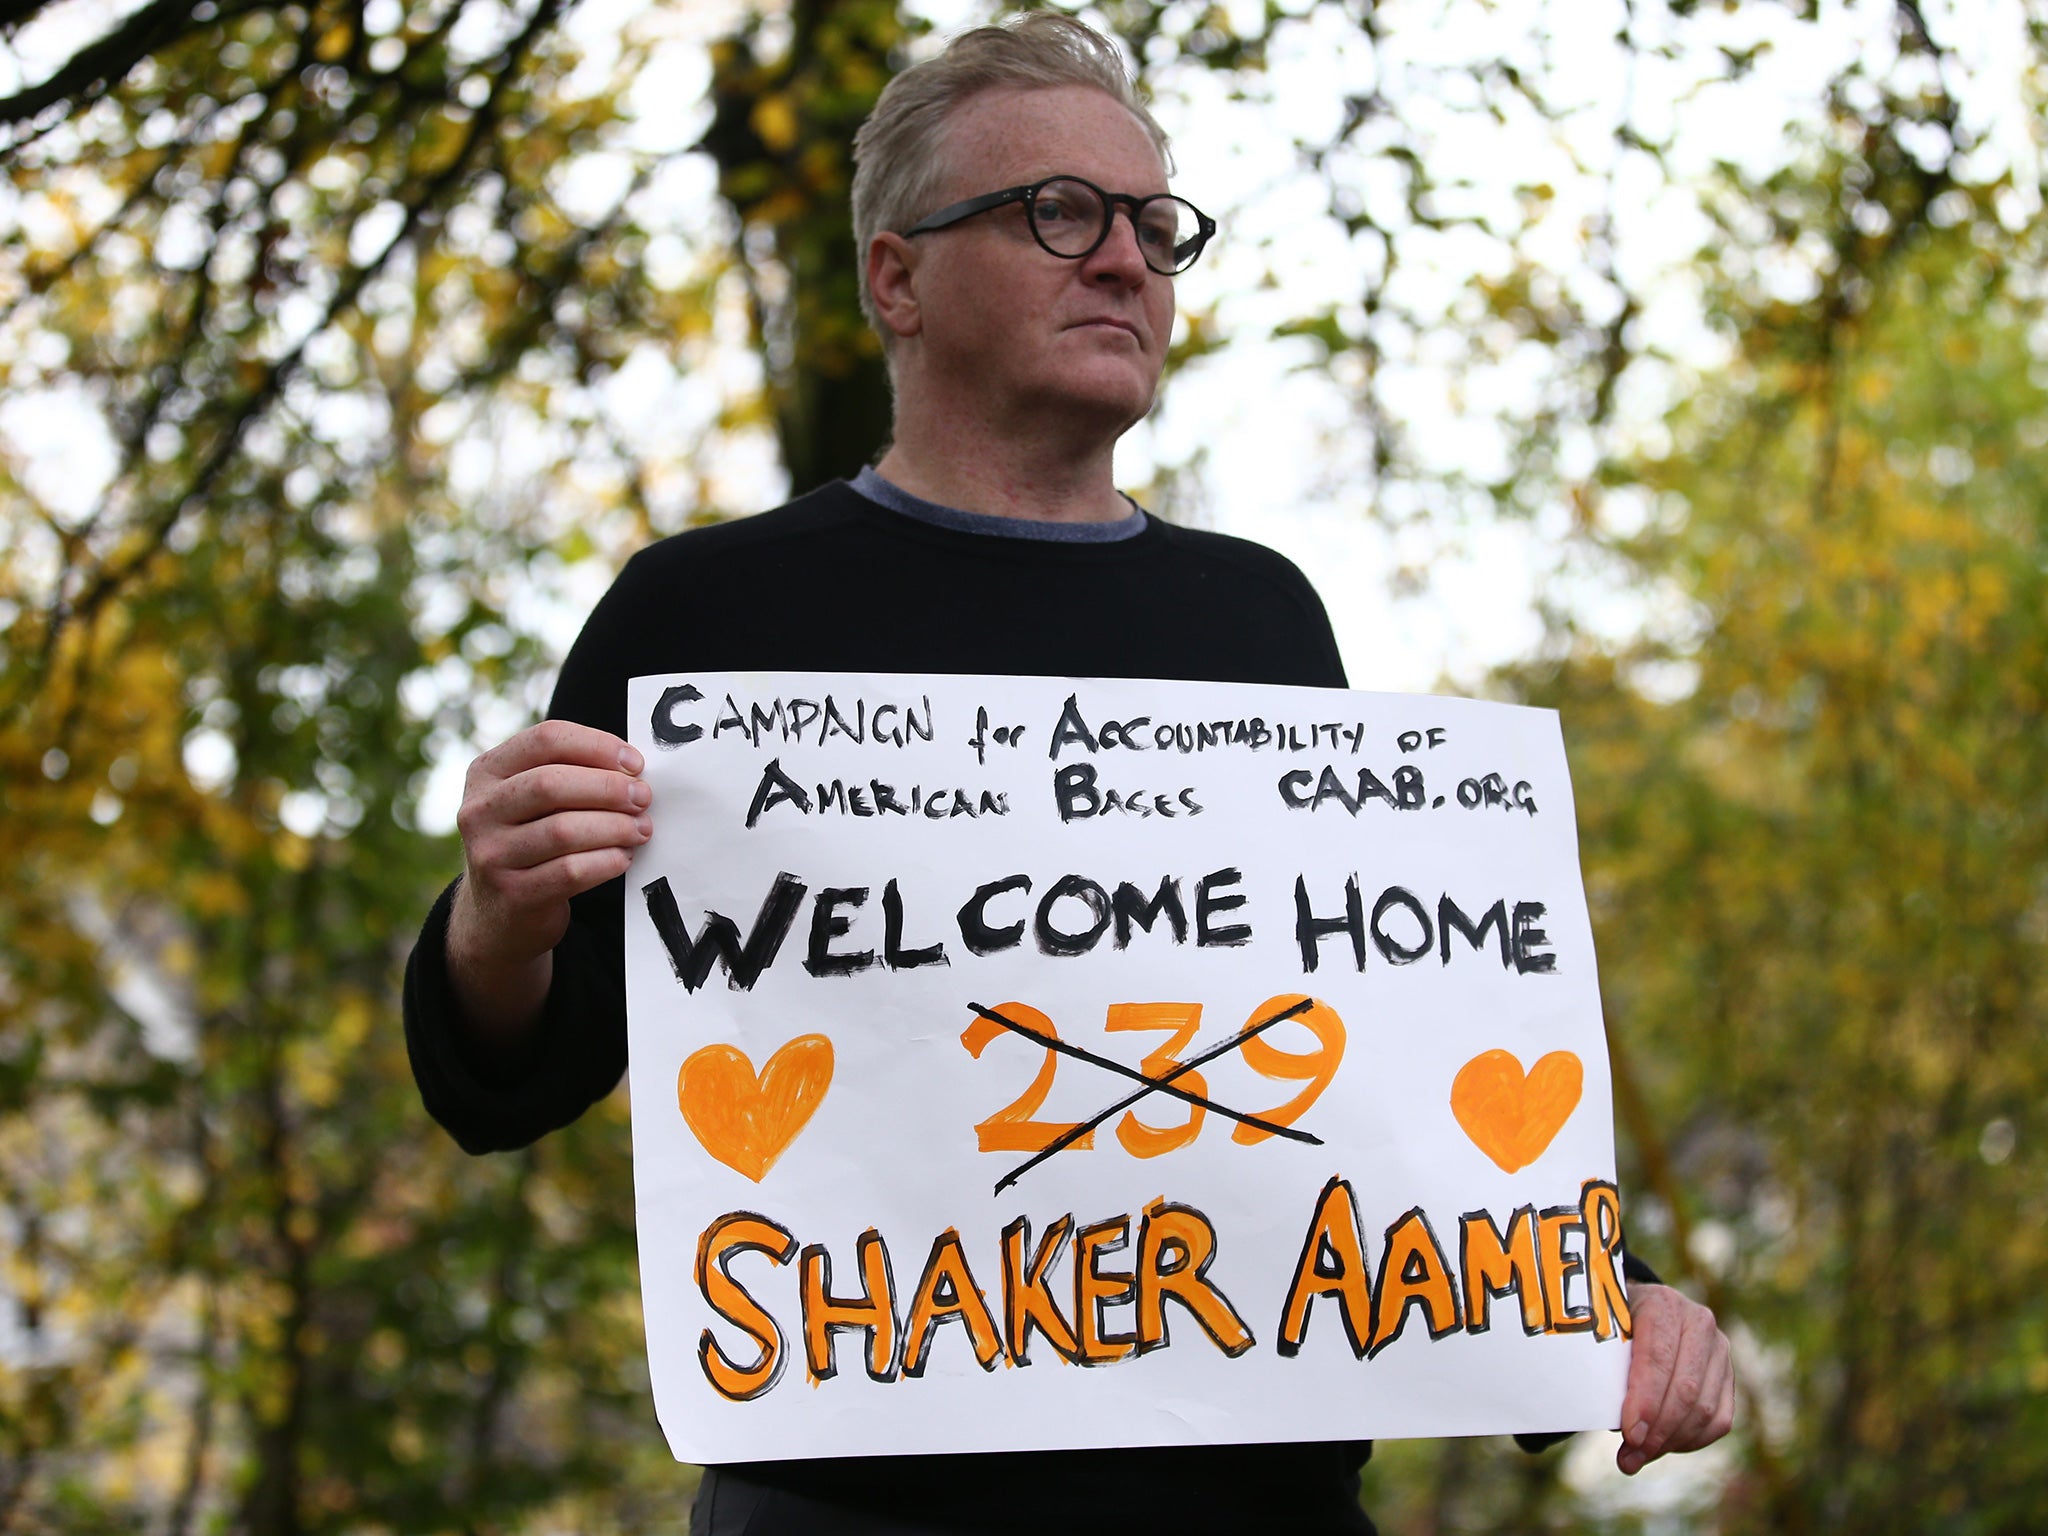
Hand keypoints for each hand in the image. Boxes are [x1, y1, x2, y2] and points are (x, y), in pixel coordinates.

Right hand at [447, 721, 650, 1039]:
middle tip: (642, 797)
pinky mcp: (512, 894)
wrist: (500, 914)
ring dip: (614, 827)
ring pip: (563, 830)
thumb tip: (631, 768)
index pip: (546, 739)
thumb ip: (569, 774)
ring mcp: (491, 854)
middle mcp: (479, 810)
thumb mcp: (531, 801)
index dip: (597, 745)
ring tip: (640, 829)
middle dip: (609, 788)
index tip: (634, 763)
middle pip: (551, 783)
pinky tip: (623, 857)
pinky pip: (570, 872)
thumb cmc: (530, 842)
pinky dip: (606, 861)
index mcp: (487, 772)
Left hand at [1616, 1282, 1733, 1474]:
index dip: (1645, 1401)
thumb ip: (1605, 1365)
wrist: (1644, 1309)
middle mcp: (1699, 1322)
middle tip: (1630, 1457)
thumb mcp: (1604, 1331)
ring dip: (1671, 1442)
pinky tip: (1663, 1448)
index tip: (1629, 1433)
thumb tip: (1611, 1419)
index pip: (1657, 1359)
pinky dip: (1691, 1441)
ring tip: (1638, 1457)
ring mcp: (1719, 1350)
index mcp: (1663, 1304)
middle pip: (1685, 1389)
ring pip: (1705, 1409)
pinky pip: (1719, 1420)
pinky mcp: (1729, 1375)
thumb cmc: (1616, 1324)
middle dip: (1657, 1430)